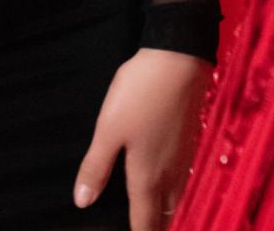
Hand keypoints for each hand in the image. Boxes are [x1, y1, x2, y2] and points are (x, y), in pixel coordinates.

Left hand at [72, 48, 213, 228]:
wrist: (179, 60)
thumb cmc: (141, 93)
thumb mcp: (109, 128)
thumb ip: (96, 167)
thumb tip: (82, 201)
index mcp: (148, 176)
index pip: (144, 222)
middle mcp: (170, 174)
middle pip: (166, 216)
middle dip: (155, 228)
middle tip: (143, 229)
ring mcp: (184, 157)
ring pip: (177, 198)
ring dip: (167, 213)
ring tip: (156, 216)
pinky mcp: (190, 140)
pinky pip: (184, 179)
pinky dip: (176, 192)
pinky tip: (169, 182)